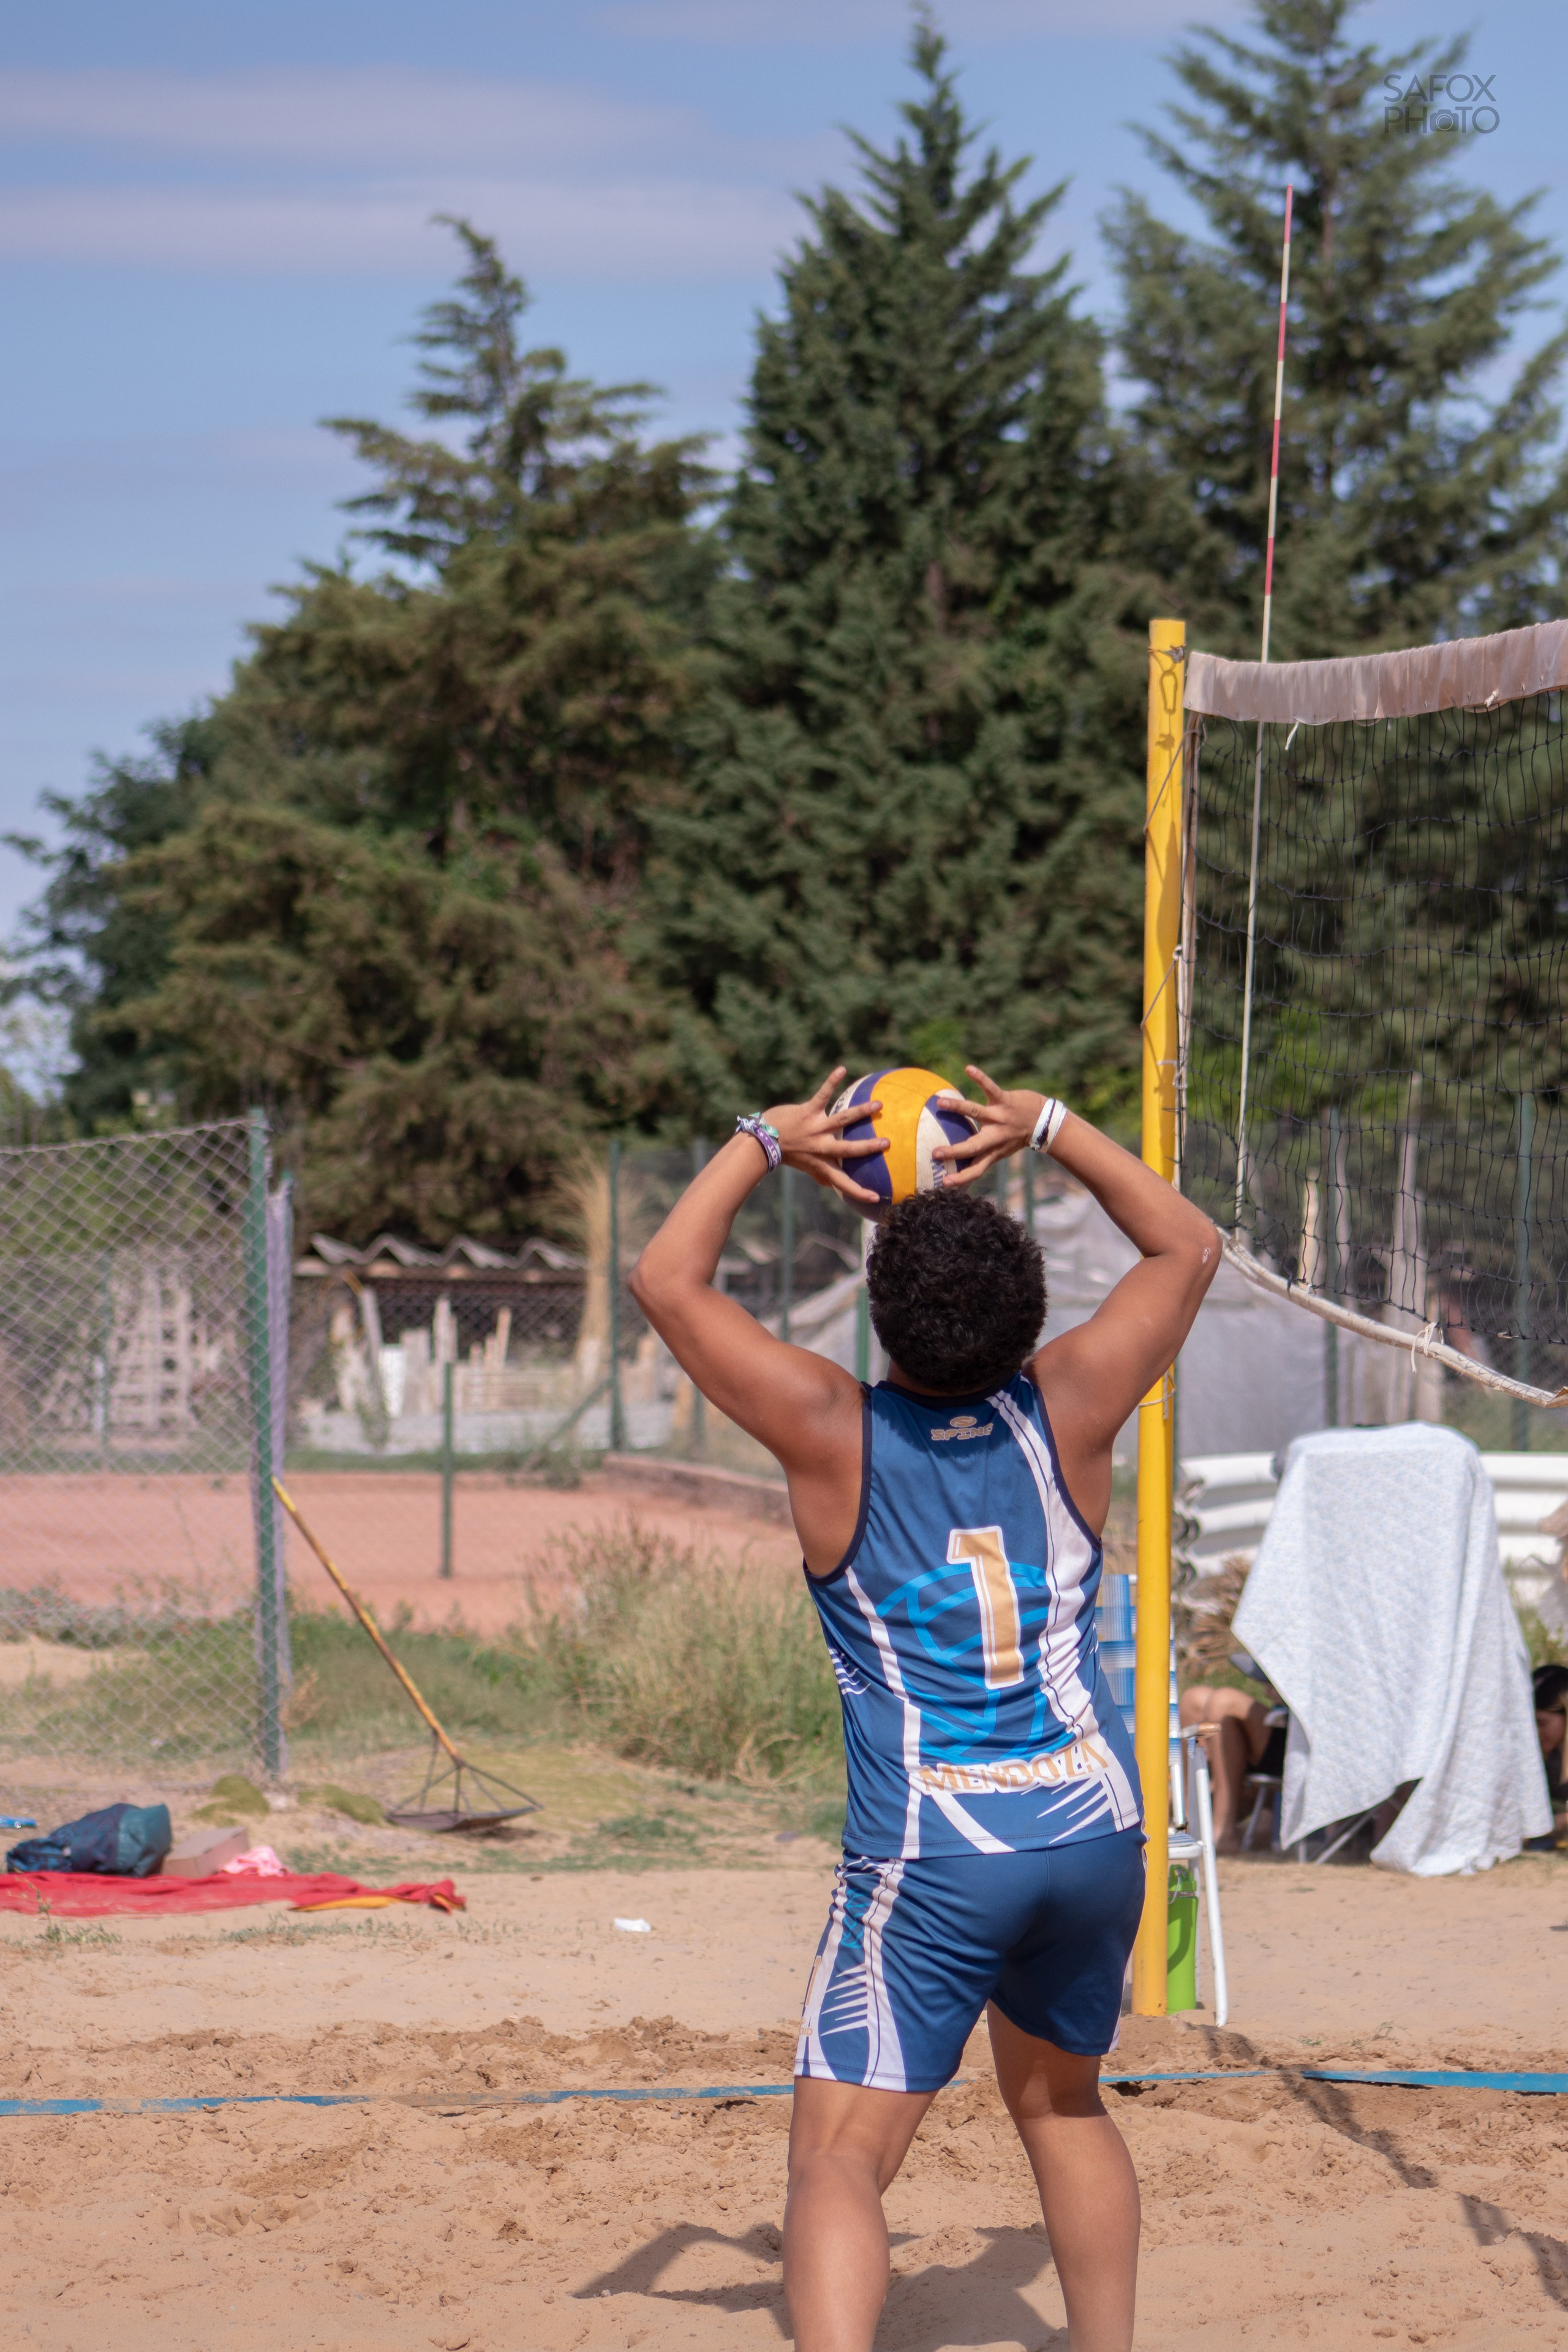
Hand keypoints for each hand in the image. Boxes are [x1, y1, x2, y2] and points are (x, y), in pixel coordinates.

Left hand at [763, 1068, 887, 1204]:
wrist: (761, 1140)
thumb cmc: (786, 1152)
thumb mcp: (804, 1166)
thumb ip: (818, 1174)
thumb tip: (830, 1187)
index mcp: (822, 1162)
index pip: (842, 1181)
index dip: (859, 1191)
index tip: (876, 1198)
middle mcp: (821, 1146)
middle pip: (849, 1149)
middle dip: (869, 1147)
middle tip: (888, 1143)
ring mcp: (816, 1127)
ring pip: (843, 1119)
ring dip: (861, 1111)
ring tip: (878, 1104)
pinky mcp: (808, 1111)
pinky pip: (823, 1094)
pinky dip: (832, 1081)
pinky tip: (842, 1069)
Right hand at [930, 1065, 1049, 1187]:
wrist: (1044, 1122)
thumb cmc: (1016, 1136)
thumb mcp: (1000, 1150)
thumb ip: (981, 1154)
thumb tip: (958, 1164)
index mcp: (993, 1151)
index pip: (976, 1169)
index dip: (961, 1179)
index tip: (944, 1184)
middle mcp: (995, 1137)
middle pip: (973, 1147)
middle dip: (955, 1151)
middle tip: (935, 1153)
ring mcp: (1000, 1117)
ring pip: (976, 1112)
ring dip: (957, 1107)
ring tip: (940, 1102)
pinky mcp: (1005, 1101)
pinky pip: (990, 1087)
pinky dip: (979, 1077)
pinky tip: (968, 1068)